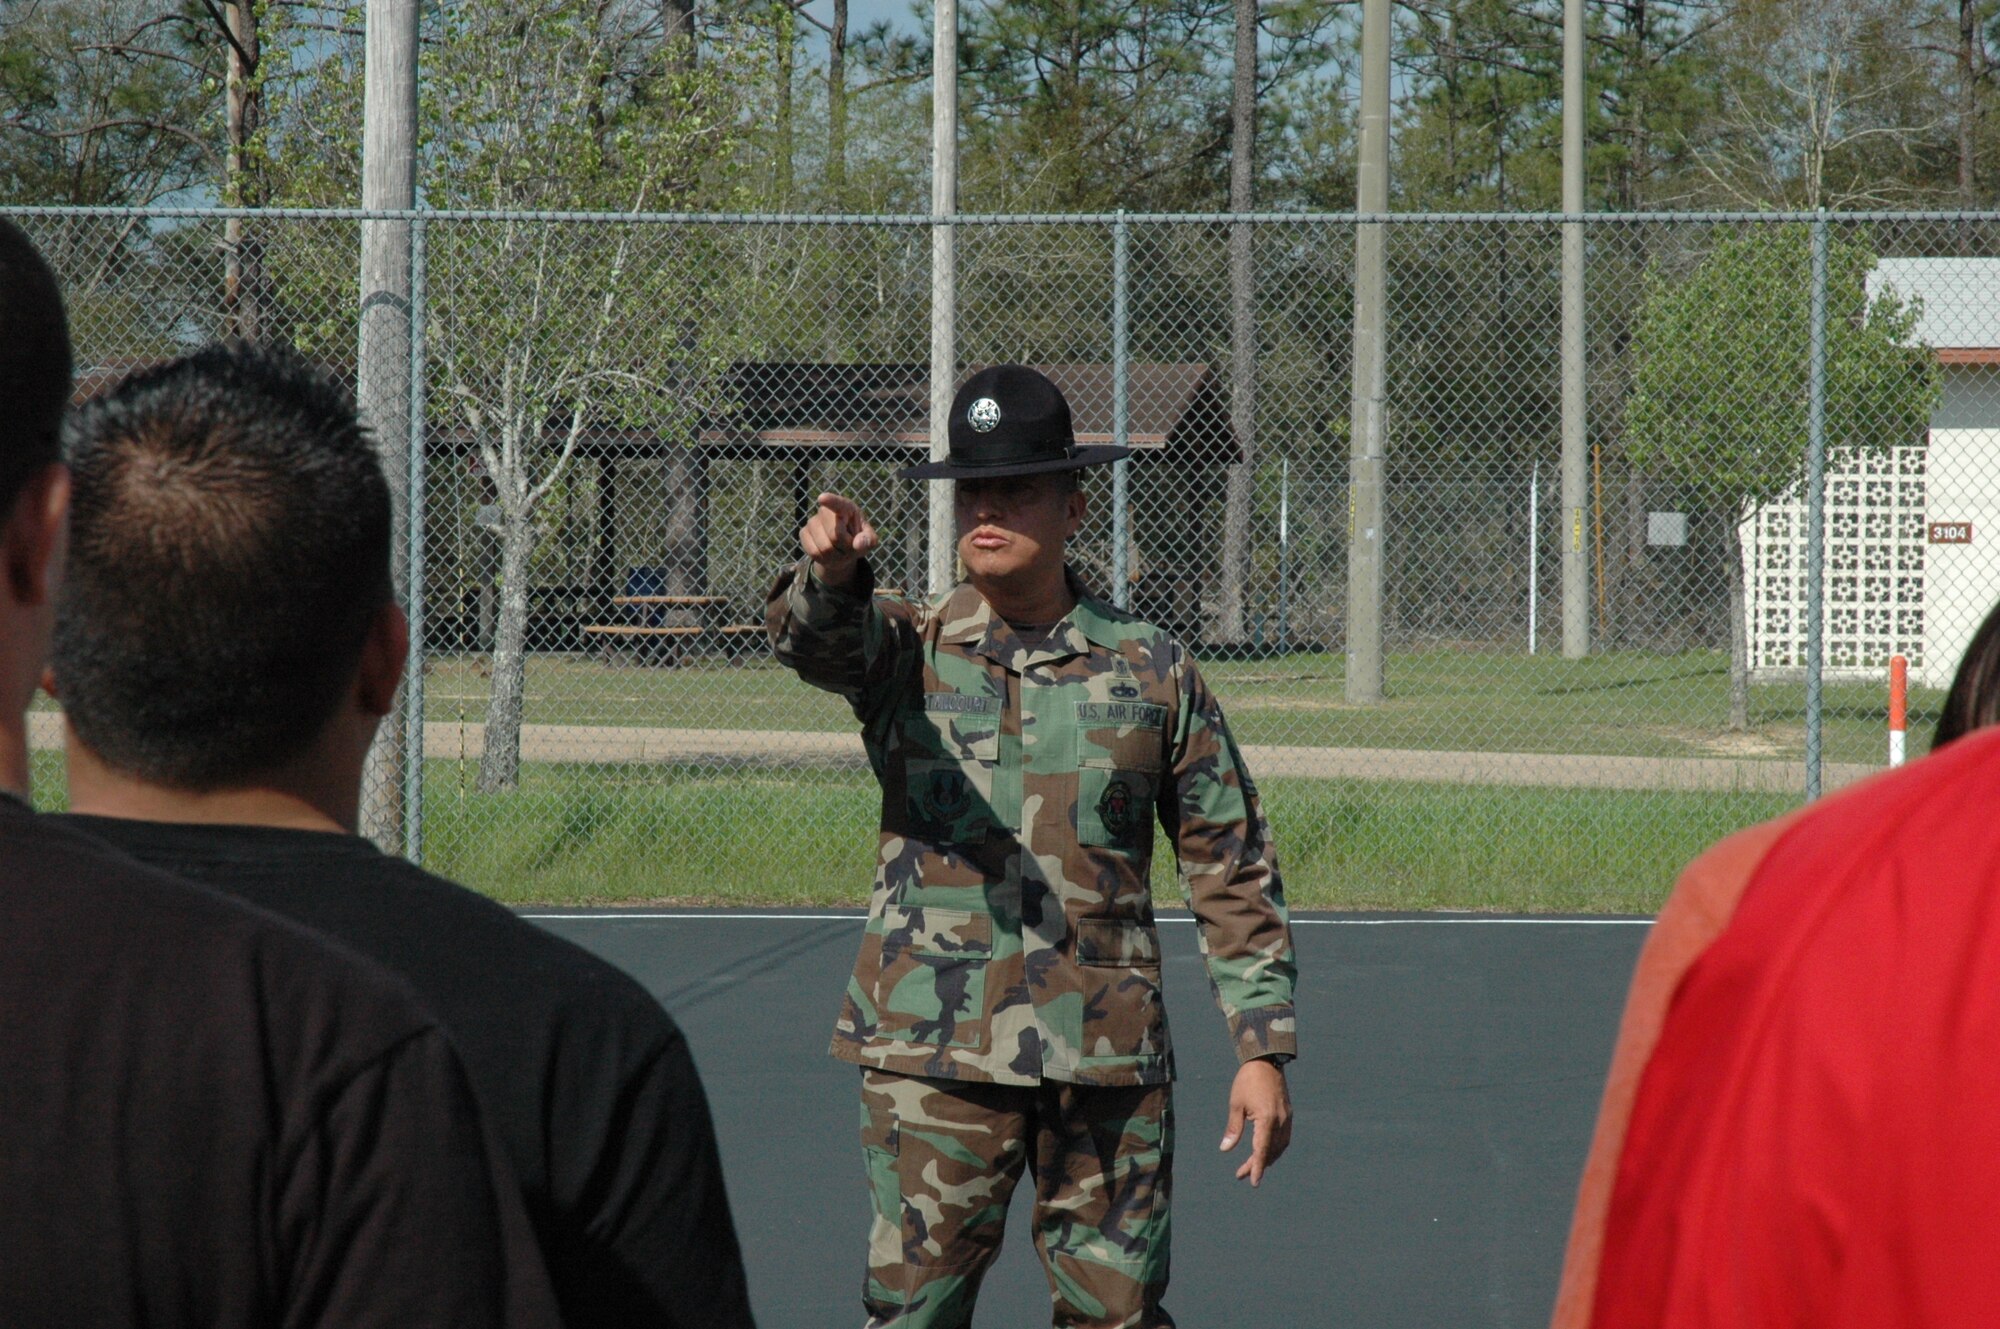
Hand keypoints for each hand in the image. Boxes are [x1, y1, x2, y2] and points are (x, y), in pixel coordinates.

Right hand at [799, 492, 878, 586]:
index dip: (830, 501)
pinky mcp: (804, 533)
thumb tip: (858, 544)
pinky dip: (824, 559)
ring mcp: (812, 521)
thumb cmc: (858, 541)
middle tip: (848, 546)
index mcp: (846, 507)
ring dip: (835, 555)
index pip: (838, 504)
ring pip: (824, 547)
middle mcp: (826, 511)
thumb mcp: (870, 541)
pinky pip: (814, 552)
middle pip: (835, 535)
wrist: (841, 551)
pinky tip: (827, 554)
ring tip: (839, 551)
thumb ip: (868, 540)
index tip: (822, 498)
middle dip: (844, 546)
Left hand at [1220, 1058, 1291, 1186]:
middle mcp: (1281, 1121)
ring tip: (1252, 1166)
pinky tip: (1265, 1150)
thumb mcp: (1236, 1104)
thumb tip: (1225, 1149)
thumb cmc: (1247, 1080)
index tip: (1253, 1182)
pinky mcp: (1289, 1114)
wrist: (1266, 1061)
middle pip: (1270, 1151)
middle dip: (1257, 1165)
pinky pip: (1284, 1138)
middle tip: (1241, 1175)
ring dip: (1267, 1158)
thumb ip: (1233, 1128)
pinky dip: (1274, 1148)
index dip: (1257, 1168)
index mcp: (1267, 1119)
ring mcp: (1287, 1118)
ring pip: (1279, 1147)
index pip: (1262, 1150)